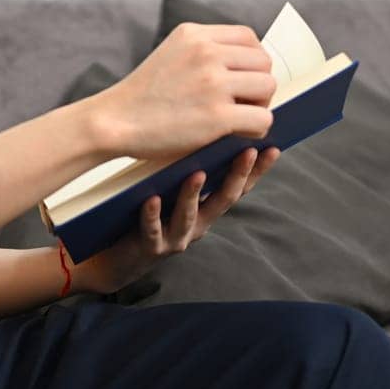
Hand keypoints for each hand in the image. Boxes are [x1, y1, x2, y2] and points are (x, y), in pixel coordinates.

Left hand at [74, 145, 281, 295]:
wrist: (116, 258)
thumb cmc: (147, 215)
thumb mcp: (173, 191)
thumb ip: (190, 169)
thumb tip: (207, 129)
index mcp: (206, 209)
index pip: (238, 187)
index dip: (257, 170)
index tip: (273, 147)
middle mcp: (197, 224)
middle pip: (223, 200)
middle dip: (237, 175)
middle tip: (249, 150)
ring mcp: (175, 237)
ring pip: (188, 215)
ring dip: (193, 193)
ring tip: (197, 173)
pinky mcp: (150, 247)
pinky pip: (152, 230)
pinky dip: (152, 214)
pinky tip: (152, 199)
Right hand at [85, 22, 275, 160]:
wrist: (113, 122)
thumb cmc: (143, 96)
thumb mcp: (171, 54)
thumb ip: (204, 51)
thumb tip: (250, 65)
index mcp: (194, 34)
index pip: (249, 38)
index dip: (251, 62)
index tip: (240, 80)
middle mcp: (206, 52)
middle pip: (263, 62)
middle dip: (257, 84)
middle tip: (240, 103)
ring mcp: (212, 83)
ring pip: (267, 87)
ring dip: (259, 106)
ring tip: (238, 118)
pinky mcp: (217, 115)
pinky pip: (262, 119)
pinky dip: (255, 130)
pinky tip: (236, 134)